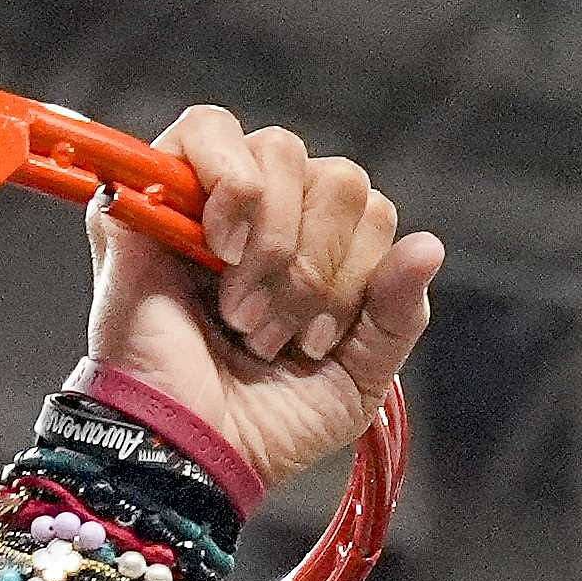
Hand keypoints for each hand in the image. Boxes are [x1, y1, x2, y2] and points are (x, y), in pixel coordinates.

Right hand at [86, 107, 445, 498]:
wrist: (186, 453)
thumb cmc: (263, 426)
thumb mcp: (356, 379)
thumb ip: (396, 314)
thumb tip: (429, 245)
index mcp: (314, 252)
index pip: (371, 210)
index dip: (355, 274)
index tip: (313, 342)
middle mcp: (267, 216)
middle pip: (339, 177)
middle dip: (315, 266)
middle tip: (272, 333)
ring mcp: (210, 200)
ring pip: (283, 150)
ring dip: (274, 241)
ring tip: (241, 308)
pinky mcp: (152, 192)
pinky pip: (207, 128)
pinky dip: (233, 190)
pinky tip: (220, 250)